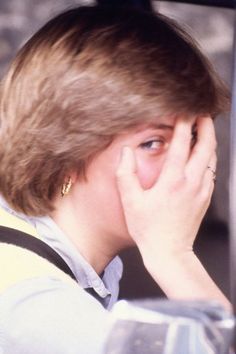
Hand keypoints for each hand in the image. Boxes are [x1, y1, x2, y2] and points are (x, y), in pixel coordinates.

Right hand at [116, 116, 230, 308]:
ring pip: (212, 158)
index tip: (183, 110)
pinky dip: (209, 158)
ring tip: (204, 130)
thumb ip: (126, 174)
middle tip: (202, 113)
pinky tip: (203, 156)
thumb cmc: (149, 229)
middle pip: (206, 147)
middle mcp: (191, 182)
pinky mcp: (205, 198)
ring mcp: (201, 190)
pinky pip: (212, 172)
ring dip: (209, 141)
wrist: (169, 252)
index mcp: (173, 181)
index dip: (184, 124)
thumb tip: (126, 152)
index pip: (182, 144)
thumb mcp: (131, 202)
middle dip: (206, 126)